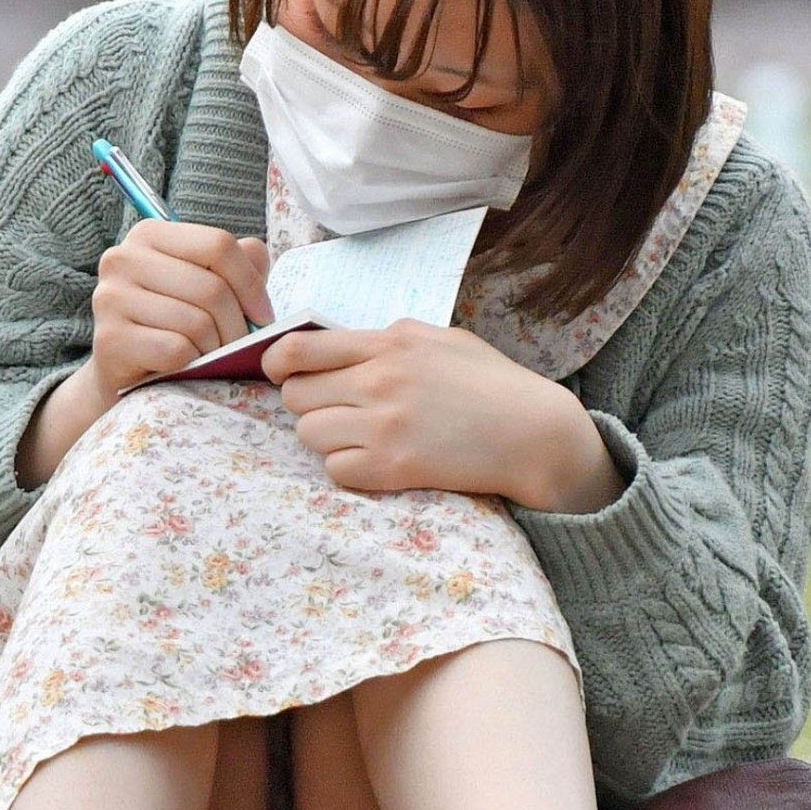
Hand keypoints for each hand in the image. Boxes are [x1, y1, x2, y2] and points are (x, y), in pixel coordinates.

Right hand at [88, 219, 274, 400]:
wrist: (127, 371)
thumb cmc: (174, 322)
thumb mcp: (206, 283)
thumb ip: (238, 261)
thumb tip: (256, 254)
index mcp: (149, 234)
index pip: (217, 244)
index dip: (251, 283)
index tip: (262, 315)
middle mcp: (122, 258)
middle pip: (211, 288)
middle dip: (238, 325)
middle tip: (240, 345)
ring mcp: (110, 298)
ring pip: (197, 323)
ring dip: (217, 348)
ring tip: (212, 355)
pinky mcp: (109, 339)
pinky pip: (176, 350)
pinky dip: (192, 364)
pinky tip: (186, 366)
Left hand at [261, 319, 626, 509]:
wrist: (533, 433)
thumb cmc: (491, 383)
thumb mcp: (440, 339)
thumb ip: (387, 340)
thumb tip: (339, 346)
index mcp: (389, 342)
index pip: (298, 349)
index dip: (277, 363)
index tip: (280, 372)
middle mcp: (379, 381)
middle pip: (295, 396)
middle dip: (307, 403)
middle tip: (334, 409)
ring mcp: (384, 427)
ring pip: (308, 434)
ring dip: (325, 437)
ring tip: (357, 436)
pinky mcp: (393, 468)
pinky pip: (334, 470)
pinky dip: (347, 468)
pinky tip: (374, 461)